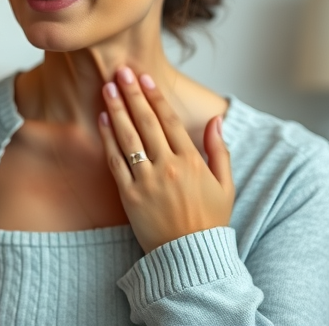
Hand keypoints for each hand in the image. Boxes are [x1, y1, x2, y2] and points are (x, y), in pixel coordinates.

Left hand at [96, 67, 233, 253]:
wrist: (190, 256)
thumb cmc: (209, 220)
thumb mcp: (226, 185)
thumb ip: (219, 150)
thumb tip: (216, 119)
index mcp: (192, 162)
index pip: (169, 120)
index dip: (155, 97)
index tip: (145, 78)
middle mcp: (168, 167)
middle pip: (146, 122)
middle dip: (133, 94)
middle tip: (121, 71)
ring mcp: (147, 181)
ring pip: (129, 137)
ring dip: (117, 110)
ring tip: (108, 88)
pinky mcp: (130, 195)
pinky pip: (116, 161)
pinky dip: (108, 139)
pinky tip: (103, 119)